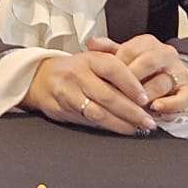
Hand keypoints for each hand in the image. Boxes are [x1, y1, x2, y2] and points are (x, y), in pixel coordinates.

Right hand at [25, 50, 156, 134]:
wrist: (40, 77)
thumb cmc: (75, 69)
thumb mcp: (93, 57)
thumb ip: (117, 64)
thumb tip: (145, 82)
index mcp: (89, 59)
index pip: (113, 69)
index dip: (131, 85)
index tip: (145, 99)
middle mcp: (77, 75)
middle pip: (107, 95)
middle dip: (131, 111)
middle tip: (147, 121)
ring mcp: (68, 93)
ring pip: (97, 112)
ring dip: (119, 123)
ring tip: (136, 129)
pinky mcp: (62, 110)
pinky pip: (87, 121)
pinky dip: (105, 127)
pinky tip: (118, 129)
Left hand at [85, 34, 187, 116]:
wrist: (161, 78)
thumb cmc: (136, 69)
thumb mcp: (120, 57)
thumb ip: (107, 50)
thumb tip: (91, 43)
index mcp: (148, 43)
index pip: (132, 50)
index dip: (118, 65)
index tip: (106, 78)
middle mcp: (166, 54)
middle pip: (148, 63)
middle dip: (132, 80)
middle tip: (119, 93)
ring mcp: (178, 72)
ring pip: (162, 82)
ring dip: (147, 95)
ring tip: (134, 105)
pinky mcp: (187, 89)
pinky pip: (183, 97)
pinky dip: (170, 104)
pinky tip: (156, 108)